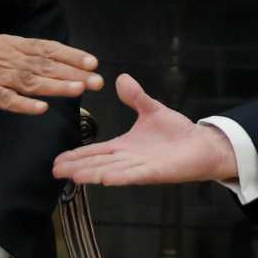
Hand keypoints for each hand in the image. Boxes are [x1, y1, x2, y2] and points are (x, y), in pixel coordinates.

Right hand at [0, 19, 102, 114]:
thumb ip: (14, 52)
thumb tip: (40, 58)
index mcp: (10, 45)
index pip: (47, 48)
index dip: (71, 55)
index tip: (93, 62)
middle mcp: (6, 57)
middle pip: (45, 65)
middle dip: (74, 73)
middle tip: (97, 80)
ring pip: (30, 80)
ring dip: (56, 85)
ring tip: (79, 90)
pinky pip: (3, 99)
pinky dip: (22, 104)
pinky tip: (40, 108)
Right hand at [52, 74, 238, 184]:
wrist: (202, 144)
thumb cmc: (177, 132)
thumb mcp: (152, 109)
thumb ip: (135, 97)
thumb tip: (120, 78)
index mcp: (124, 146)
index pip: (95, 151)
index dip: (76, 156)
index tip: (57, 161)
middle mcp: (129, 159)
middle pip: (97, 164)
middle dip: (77, 167)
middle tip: (55, 171)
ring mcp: (141, 167)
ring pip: (111, 171)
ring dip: (92, 174)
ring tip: (73, 177)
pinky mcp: (156, 173)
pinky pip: (134, 175)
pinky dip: (120, 177)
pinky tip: (105, 179)